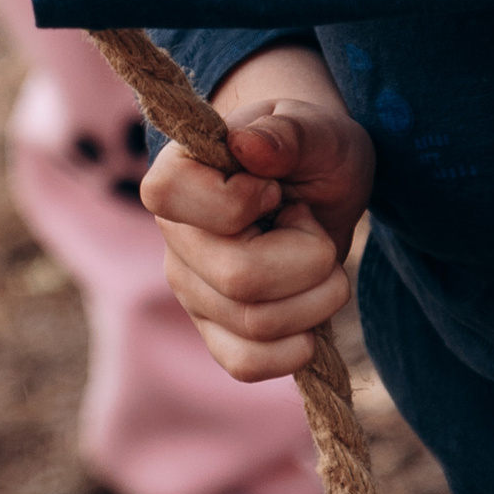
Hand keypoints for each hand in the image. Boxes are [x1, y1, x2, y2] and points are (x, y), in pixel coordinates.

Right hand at [141, 49, 376, 381]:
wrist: (321, 190)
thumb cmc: (313, 152)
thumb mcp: (317, 130)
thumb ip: (288, 133)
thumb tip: (247, 147)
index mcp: (179, 176)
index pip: (173, 197)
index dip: (240, 199)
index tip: (273, 188)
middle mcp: (174, 238)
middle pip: (239, 277)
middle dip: (308, 257)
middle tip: (311, 226)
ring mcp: (192, 291)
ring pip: (256, 324)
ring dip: (318, 296)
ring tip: (318, 260)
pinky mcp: (215, 333)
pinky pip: (248, 363)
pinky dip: (296, 345)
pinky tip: (308, 308)